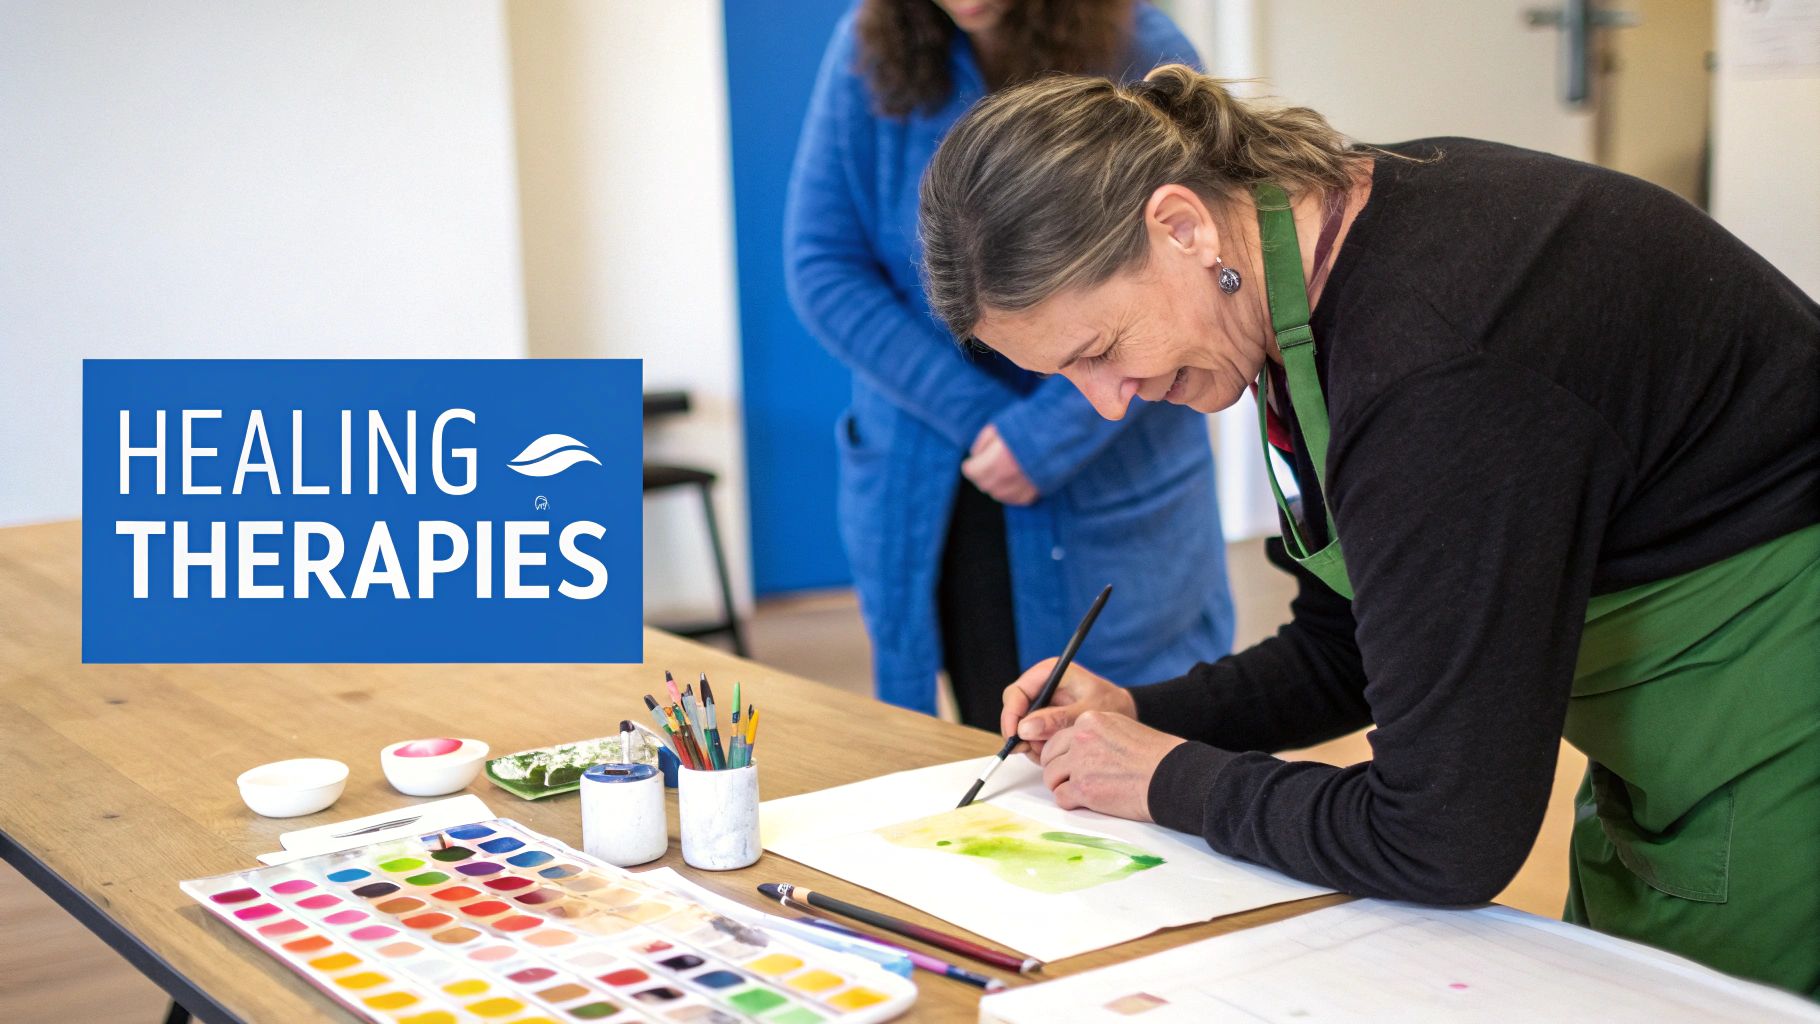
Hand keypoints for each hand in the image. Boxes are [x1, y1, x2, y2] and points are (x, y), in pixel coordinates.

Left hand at [962, 424, 1037, 505]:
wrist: (1060, 432)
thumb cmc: (1030, 426)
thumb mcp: (1000, 426)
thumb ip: (983, 443)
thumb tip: (975, 456)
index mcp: (996, 460)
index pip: (971, 472)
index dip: (972, 464)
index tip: (976, 460)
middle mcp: (1007, 478)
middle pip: (983, 484)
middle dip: (982, 474)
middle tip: (990, 463)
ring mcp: (1021, 487)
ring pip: (998, 495)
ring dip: (996, 484)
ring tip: (1004, 470)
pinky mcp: (1035, 492)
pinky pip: (1016, 500)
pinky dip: (1012, 492)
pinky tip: (1015, 480)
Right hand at [1000, 658, 1136, 761]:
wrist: (1124, 715)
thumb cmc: (1111, 705)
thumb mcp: (1086, 712)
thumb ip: (1057, 720)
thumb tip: (1025, 728)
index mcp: (1049, 673)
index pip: (1016, 693)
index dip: (1010, 715)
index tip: (1015, 736)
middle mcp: (1041, 687)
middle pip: (1015, 713)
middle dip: (1023, 735)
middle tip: (1037, 751)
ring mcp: (1042, 704)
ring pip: (1021, 728)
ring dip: (1033, 745)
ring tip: (1055, 750)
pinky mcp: (1045, 719)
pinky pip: (1032, 736)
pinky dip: (1040, 748)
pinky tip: (1057, 750)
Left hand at [1039, 711, 1183, 821]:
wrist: (1173, 776)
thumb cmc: (1156, 756)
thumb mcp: (1121, 729)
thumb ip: (1095, 735)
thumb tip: (1075, 749)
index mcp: (1090, 719)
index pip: (1059, 737)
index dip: (1064, 755)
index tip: (1071, 765)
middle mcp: (1081, 737)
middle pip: (1050, 756)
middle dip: (1058, 770)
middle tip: (1072, 781)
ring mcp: (1080, 762)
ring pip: (1051, 777)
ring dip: (1063, 787)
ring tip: (1084, 793)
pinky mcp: (1083, 788)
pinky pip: (1061, 797)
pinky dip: (1071, 803)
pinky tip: (1088, 802)